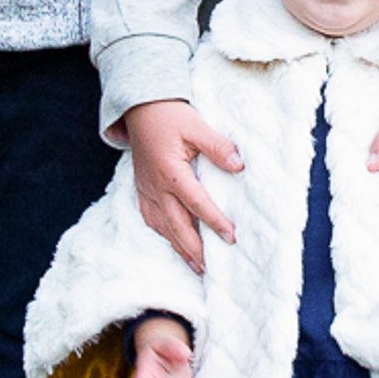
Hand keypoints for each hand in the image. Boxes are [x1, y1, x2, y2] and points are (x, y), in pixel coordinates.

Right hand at [123, 99, 242, 273]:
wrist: (139, 109)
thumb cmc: (169, 116)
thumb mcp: (196, 125)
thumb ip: (217, 146)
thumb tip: (239, 165)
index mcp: (170, 172)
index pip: (196, 203)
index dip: (214, 221)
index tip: (231, 236)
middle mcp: (156, 187)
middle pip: (176, 225)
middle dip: (194, 248)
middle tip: (211, 268)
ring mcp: (146, 190)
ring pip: (162, 226)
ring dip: (179, 248)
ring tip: (197, 266)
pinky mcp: (142, 189)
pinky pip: (151, 219)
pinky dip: (164, 234)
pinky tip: (175, 243)